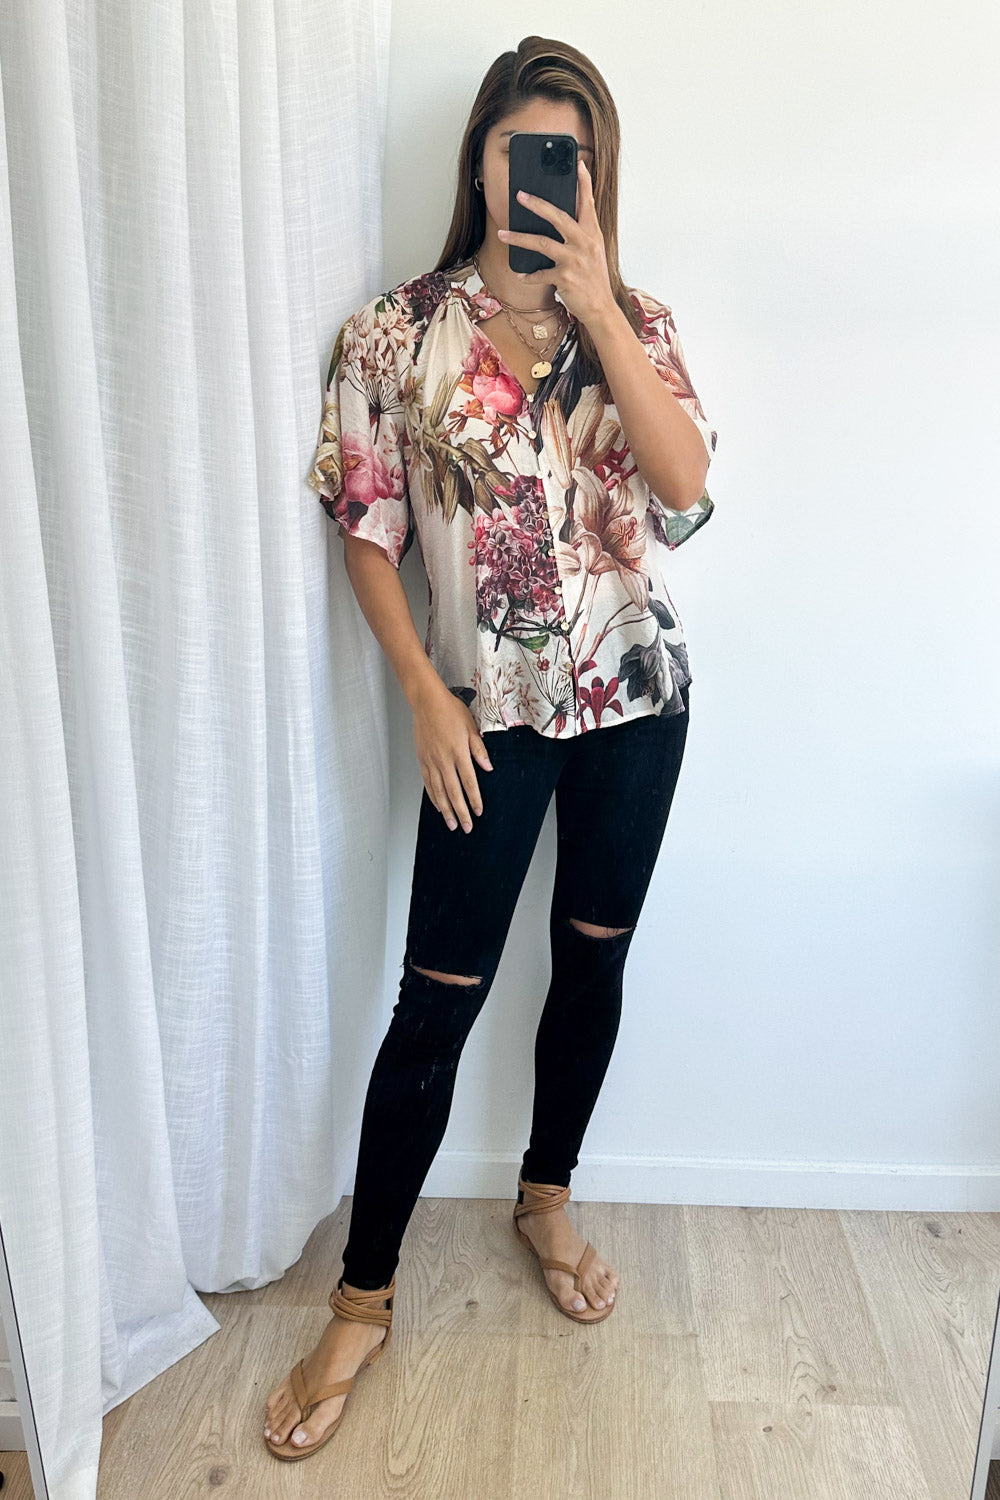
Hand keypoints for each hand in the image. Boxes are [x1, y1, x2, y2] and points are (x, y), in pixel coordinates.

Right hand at [411, 679, 492, 832]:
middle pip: (453, 792)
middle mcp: (444, 760)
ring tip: (451, 824)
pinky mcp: (422, 760)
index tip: (479, 812)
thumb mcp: (471, 727)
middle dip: (461, 812)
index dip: (474, 799)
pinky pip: (428, 783)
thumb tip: (488, 767)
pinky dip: (433, 797)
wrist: (426, 702)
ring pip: (439, 792)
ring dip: (446, 810)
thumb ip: (479, 749)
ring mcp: (431, 762)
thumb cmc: (450, 711)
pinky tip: (438, 806)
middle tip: (466, 827)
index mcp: (458, 753)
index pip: (469, 782)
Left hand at [497, 159, 614, 326]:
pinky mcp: (565, 278)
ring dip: (518, 238)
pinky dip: (527, 274)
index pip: (588, 203)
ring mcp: (574, 260)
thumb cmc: (594, 279)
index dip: (584, 183)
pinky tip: (519, 273)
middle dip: (537, 204)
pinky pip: (539, 273)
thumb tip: (558, 219)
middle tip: (520, 195)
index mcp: (592, 234)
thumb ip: (580, 234)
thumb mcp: (593, 252)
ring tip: (502, 234)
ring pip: (541, 243)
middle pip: (558, 217)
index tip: (579, 164)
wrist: (601, 308)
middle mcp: (585, 243)